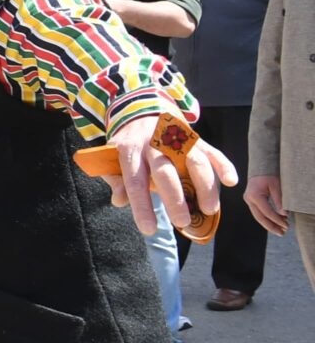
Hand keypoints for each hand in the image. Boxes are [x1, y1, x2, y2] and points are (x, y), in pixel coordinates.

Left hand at [108, 116, 233, 238]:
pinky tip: (231, 181)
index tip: (149, 229)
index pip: (134, 182)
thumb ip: (117, 180)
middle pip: (165, 172)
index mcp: (129, 150)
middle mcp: (153, 144)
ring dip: (204, 186)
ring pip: (193, 161)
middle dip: (175, 199)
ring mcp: (176, 139)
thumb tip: (120, 200)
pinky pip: (211, 151)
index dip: (142, 207)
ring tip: (209, 209)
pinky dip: (223, 165)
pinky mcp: (195, 138)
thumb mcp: (112, 159)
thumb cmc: (129, 145)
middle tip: (182, 222)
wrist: (141, 113)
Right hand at [244, 173, 289, 236]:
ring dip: (269, 224)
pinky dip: (267, 218)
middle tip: (282, 233)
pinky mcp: (251, 201)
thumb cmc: (268, 175)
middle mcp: (249, 199)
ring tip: (280, 231)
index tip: (286, 225)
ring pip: (258, 217)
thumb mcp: (276, 186)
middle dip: (271, 226)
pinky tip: (276, 222)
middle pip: (260, 217)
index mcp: (254, 195)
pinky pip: (258, 213)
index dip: (277, 220)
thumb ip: (279, 200)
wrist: (259, 169)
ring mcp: (248, 200)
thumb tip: (284, 214)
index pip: (266, 211)